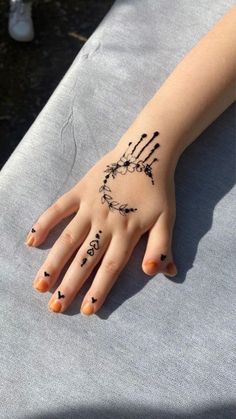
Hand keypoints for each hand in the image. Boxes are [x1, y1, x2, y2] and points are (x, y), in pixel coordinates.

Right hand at [26, 131, 177, 314]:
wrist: (147, 153)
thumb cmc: (158, 188)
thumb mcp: (167, 219)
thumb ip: (161, 246)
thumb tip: (154, 272)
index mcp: (127, 232)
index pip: (110, 268)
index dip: (99, 290)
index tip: (87, 310)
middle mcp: (105, 223)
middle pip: (84, 259)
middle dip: (70, 285)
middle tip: (55, 307)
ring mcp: (90, 206)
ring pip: (68, 239)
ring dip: (53, 263)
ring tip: (39, 284)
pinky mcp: (80, 191)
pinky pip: (58, 208)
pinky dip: (44, 223)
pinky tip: (32, 241)